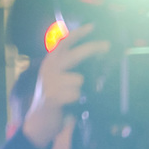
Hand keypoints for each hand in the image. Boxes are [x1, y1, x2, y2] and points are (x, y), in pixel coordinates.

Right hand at [21, 23, 109, 148]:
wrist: (40, 121)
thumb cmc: (56, 100)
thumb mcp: (61, 80)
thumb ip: (72, 69)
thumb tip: (97, 61)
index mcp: (51, 62)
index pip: (65, 43)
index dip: (79, 34)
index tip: (92, 27)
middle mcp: (49, 68)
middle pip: (75, 54)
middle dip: (93, 49)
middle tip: (107, 46)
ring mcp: (50, 81)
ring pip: (79, 79)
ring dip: (82, 90)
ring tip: (73, 98)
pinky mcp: (53, 96)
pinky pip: (76, 94)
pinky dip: (78, 101)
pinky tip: (69, 105)